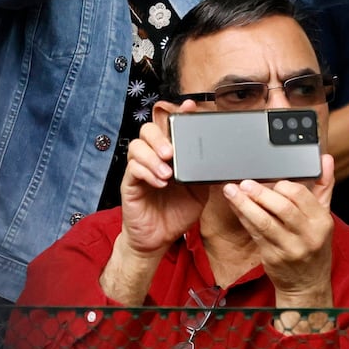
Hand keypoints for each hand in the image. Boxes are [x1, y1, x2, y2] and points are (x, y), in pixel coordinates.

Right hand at [119, 115, 210, 254]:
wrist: (160, 240)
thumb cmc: (176, 213)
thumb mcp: (199, 192)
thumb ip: (203, 173)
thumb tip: (218, 159)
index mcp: (169, 155)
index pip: (169, 127)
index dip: (178, 114)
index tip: (189, 108)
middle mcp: (152, 158)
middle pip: (147, 130)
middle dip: (159, 136)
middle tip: (172, 152)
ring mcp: (139, 169)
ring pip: (136, 146)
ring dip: (153, 157)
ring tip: (167, 173)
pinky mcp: (129, 184)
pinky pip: (133, 169)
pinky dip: (147, 172)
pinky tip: (160, 182)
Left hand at [222, 155, 335, 303]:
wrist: (307, 285)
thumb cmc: (314, 247)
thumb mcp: (323, 217)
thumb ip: (323, 186)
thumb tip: (326, 159)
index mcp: (321, 221)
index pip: (300, 195)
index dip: (282, 184)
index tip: (269, 177)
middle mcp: (307, 235)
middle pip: (282, 208)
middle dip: (260, 193)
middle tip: (245, 182)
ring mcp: (289, 248)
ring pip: (264, 221)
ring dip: (245, 204)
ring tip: (232, 191)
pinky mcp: (272, 257)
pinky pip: (254, 233)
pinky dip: (243, 217)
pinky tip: (235, 206)